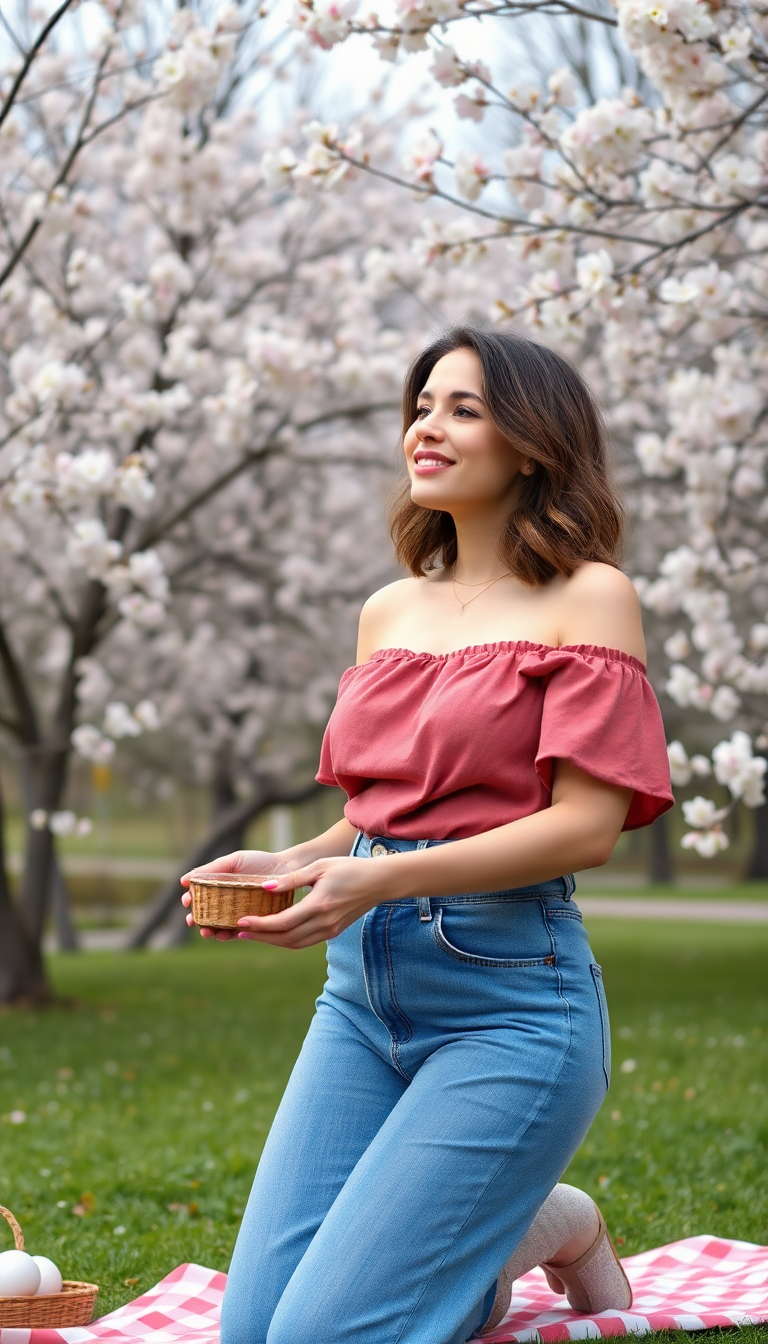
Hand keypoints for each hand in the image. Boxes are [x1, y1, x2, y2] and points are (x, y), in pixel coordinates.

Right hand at [180, 848, 299, 941]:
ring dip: (209, 931)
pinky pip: (237, 932)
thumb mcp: (235, 860)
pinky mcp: (251, 923)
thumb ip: (212, 868)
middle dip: (196, 920)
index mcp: (218, 886)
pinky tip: (224, 934)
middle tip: (192, 921)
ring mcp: (238, 913)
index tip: (186, 901)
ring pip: (218, 926)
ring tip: (207, 932)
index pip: (198, 896)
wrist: (286, 869)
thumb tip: (184, 880)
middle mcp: (225, 902)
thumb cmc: (260, 862)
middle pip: (205, 914)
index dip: (189, 901)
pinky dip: (228, 935)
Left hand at [232, 856, 388, 949]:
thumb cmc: (349, 868)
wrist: (379, 882)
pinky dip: (286, 940)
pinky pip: (304, 942)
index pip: (283, 922)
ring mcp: (330, 930)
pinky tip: (275, 933)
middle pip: (285, 938)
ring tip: (252, 934)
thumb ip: (291, 879)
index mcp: (320, 904)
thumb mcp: (319, 867)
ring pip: (294, 943)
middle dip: (261, 937)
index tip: (241, 922)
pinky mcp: (333, 931)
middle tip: (240, 932)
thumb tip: (265, 887)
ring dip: (272, 941)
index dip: (260, 925)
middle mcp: (324, 922)